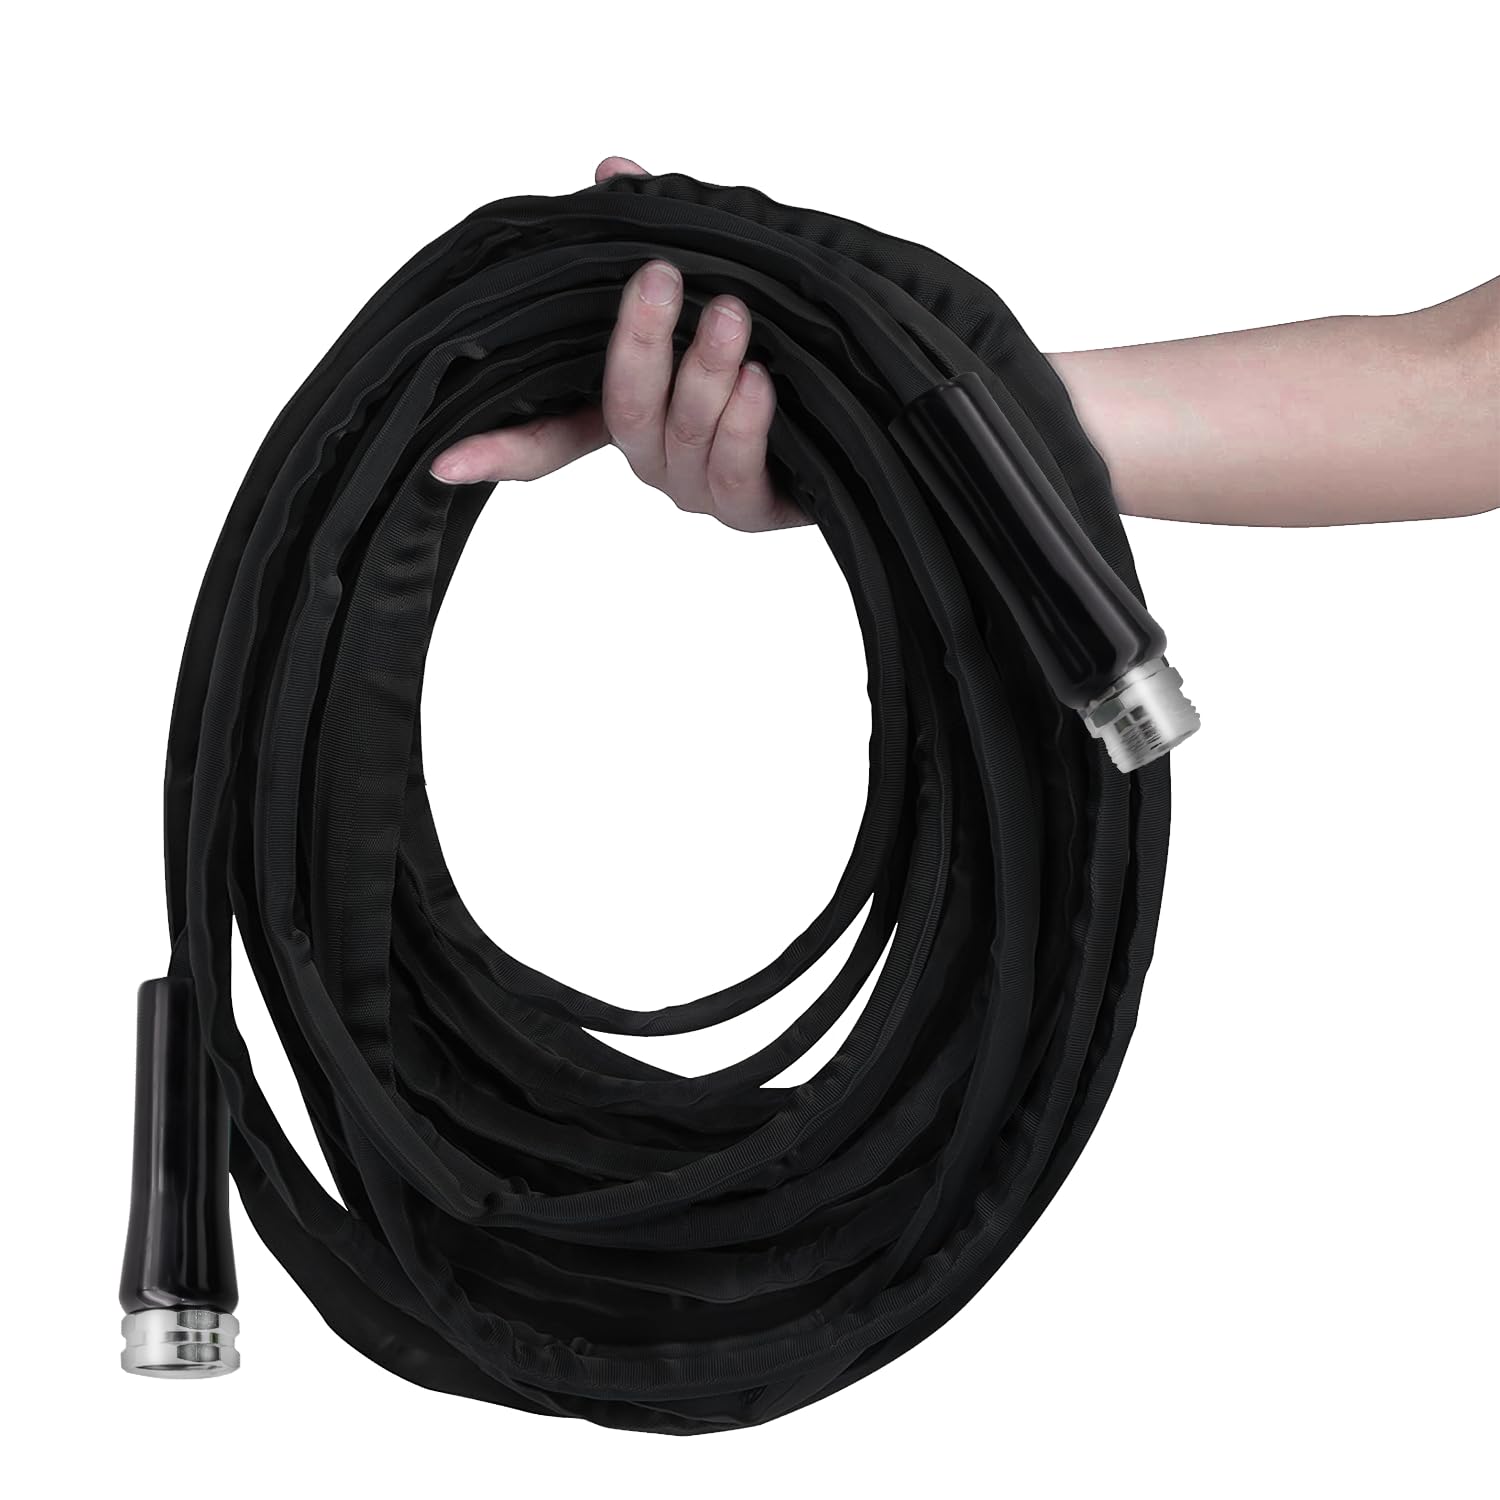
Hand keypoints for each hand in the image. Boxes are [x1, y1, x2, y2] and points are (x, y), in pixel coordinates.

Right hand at [430, 156, 803, 531]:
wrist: (870, 390)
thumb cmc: (782, 335)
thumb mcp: (720, 272)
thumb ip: (658, 230)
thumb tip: (612, 171)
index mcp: (633, 408)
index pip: (551, 434)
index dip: (499, 447)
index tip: (444, 458)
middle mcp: (658, 454)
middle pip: (623, 412)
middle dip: (641, 344)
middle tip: (665, 277)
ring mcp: (701, 486)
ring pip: (682, 438)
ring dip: (706, 373)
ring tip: (737, 317)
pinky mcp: (753, 510)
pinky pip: (734, 475)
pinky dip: (745, 426)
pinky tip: (762, 383)